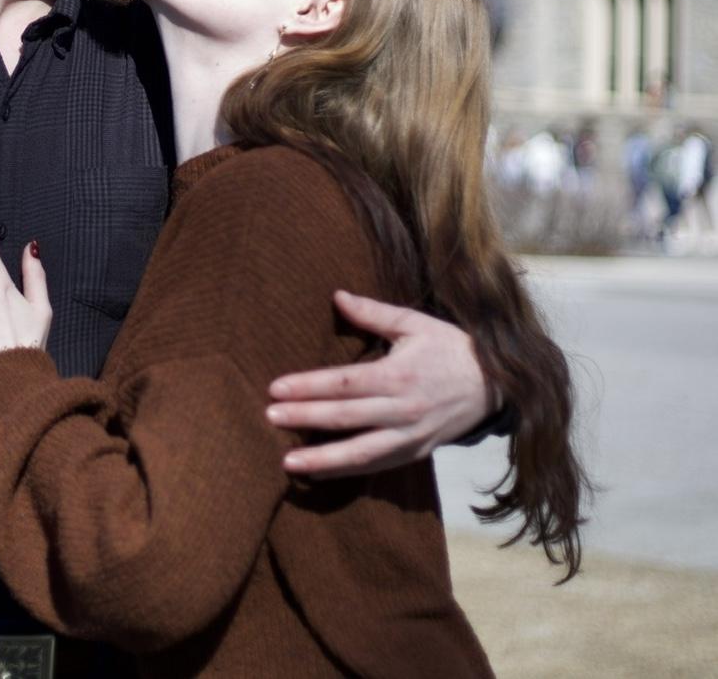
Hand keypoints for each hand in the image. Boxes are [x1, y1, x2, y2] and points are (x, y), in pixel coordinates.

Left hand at [264, 289, 493, 478]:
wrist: (497, 385)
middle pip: (346, 417)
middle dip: (306, 418)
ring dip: (323, 459)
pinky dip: (347, 472)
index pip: (345, 383)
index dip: (309, 386)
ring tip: (288, 462)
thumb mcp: (414, 323)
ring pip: (361, 453)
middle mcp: (403, 410)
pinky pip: (377, 466)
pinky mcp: (416, 454)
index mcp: (399, 375)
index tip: (276, 387)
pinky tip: (318, 472)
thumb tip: (337, 295)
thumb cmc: (450, 348)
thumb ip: (373, 313)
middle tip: (270, 416)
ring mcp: (410, 436)